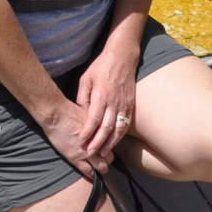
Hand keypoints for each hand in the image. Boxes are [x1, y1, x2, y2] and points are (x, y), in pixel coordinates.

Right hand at [40, 97, 102, 177]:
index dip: (109, 148)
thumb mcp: (88, 114)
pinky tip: (92, 176)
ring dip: (101, 168)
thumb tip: (100, 126)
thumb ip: (96, 124)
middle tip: (103, 160)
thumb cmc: (69, 110)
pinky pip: (87, 171)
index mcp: (100, 132)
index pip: (111, 145)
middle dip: (107, 159)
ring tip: (99, 169)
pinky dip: (91, 174)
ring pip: (101, 166)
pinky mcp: (75, 157)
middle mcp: (96, 143)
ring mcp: (86, 151)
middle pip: (109, 157)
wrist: (55, 114)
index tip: (106, 150)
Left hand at [75, 46, 137, 164]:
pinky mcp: (130, 106)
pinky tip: (114, 142)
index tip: (81, 142)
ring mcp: (124, 105)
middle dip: (98, 143)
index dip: (87, 132)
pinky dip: (120, 136)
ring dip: (110, 143)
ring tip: (103, 153)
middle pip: (106, 128)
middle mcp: (113, 102)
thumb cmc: (101, 67)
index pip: (93, 119)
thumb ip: (82, 97)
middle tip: (90, 153)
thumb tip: (81, 113)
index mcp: (101, 95)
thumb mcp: (86, 78)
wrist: (122, 57)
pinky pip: (125, 124)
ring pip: (118, 129)